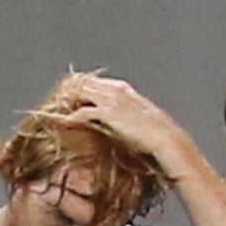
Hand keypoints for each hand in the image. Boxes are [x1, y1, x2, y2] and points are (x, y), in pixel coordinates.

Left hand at [63, 76, 195, 176]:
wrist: (169, 143)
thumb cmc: (159, 140)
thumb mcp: (141, 125)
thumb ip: (126, 120)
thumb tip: (116, 128)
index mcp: (126, 91)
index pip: (97, 83)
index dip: (83, 91)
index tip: (73, 100)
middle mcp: (118, 91)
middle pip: (85, 83)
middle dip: (70, 93)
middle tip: (58, 104)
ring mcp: (113, 101)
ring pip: (81, 93)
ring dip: (68, 101)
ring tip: (57, 111)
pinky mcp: (109, 114)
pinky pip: (83, 111)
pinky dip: (72, 117)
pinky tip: (65, 123)